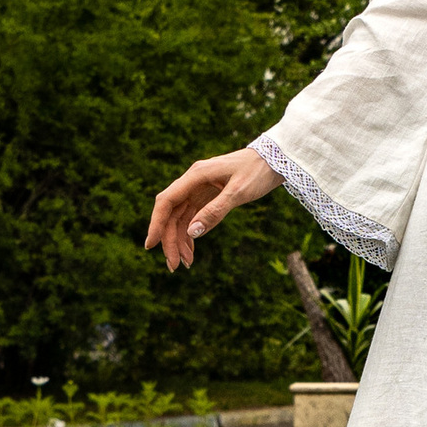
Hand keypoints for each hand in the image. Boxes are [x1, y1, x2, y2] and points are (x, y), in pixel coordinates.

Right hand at [146, 145, 280, 271]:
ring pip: (180, 218)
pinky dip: (190, 234)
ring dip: (179, 240)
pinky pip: (192, 217)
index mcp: (196, 176)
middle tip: (174, 266)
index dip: (156, 224)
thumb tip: (191, 233)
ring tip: (185, 264)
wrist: (276, 160)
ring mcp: (199, 189)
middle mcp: (193, 181)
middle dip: (170, 240)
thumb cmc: (258, 171)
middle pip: (171, 213)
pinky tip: (192, 251)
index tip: (150, 246)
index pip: (167, 201)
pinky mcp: (208, 196)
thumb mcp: (239, 192)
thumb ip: (215, 211)